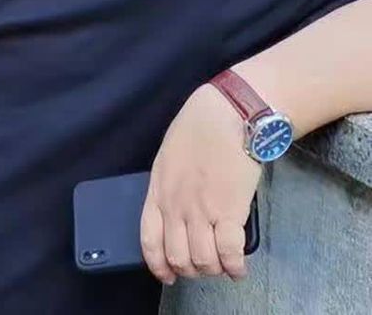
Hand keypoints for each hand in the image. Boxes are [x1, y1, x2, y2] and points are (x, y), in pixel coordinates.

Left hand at [140, 83, 261, 285]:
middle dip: (192, 269)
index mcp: (158, 191)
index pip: (150, 241)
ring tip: (223, 263)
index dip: (159, 265)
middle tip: (204, 264)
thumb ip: (169, 186)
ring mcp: (201, 210)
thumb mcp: (169, 156)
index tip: (169, 275)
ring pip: (203, 261)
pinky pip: (229, 254)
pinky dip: (235, 267)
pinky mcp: (229, 211)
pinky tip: (239, 268)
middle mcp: (176, 206)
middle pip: (178, 258)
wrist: (226, 114)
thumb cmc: (198, 128)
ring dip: (214, 268)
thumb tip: (177, 211)